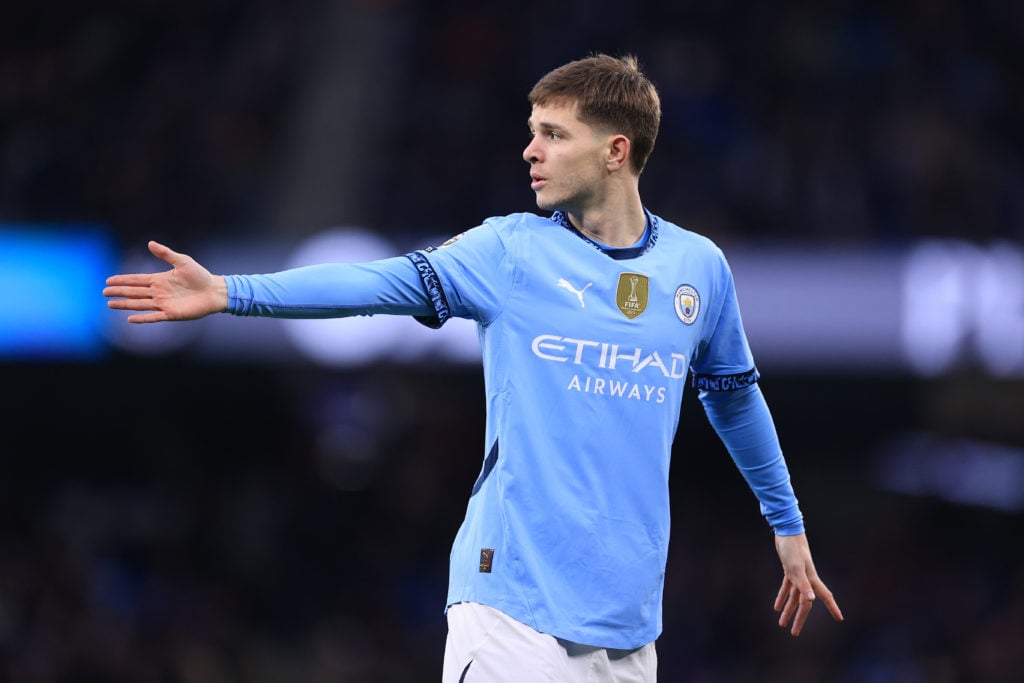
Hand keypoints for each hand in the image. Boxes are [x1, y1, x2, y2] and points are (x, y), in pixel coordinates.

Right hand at [104, 241, 227, 322]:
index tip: (108, 280)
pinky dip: (142, 318)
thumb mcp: (183, 261)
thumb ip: (166, 254)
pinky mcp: (172, 314)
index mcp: (160, 280)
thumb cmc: (200, 276)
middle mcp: (159, 292)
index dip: (123, 280)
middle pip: (134, 292)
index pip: (137, 280)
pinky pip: (154, 317)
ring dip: (125, 305)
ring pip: (140, 304)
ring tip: (110, 304)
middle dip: (119, 292)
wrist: (215, 291)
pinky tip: (130, 319)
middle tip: (104, 292)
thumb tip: (150, 243)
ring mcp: (164, 304)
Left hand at [773, 532, 842, 635]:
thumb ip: (803, 584)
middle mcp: (806, 579)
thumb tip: (811, 599)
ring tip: (781, 623)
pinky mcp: (789, 570)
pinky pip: (787, 587)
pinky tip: (777, 606)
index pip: (823, 597)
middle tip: (794, 633)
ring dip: (788, 610)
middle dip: (800, 618)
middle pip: (805, 603)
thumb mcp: (795, 567)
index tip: (840, 619)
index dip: (832, 608)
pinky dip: (782, 597)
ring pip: (794, 597)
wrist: (786, 531)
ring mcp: (798, 575)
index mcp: (810, 579)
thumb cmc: (792, 548)